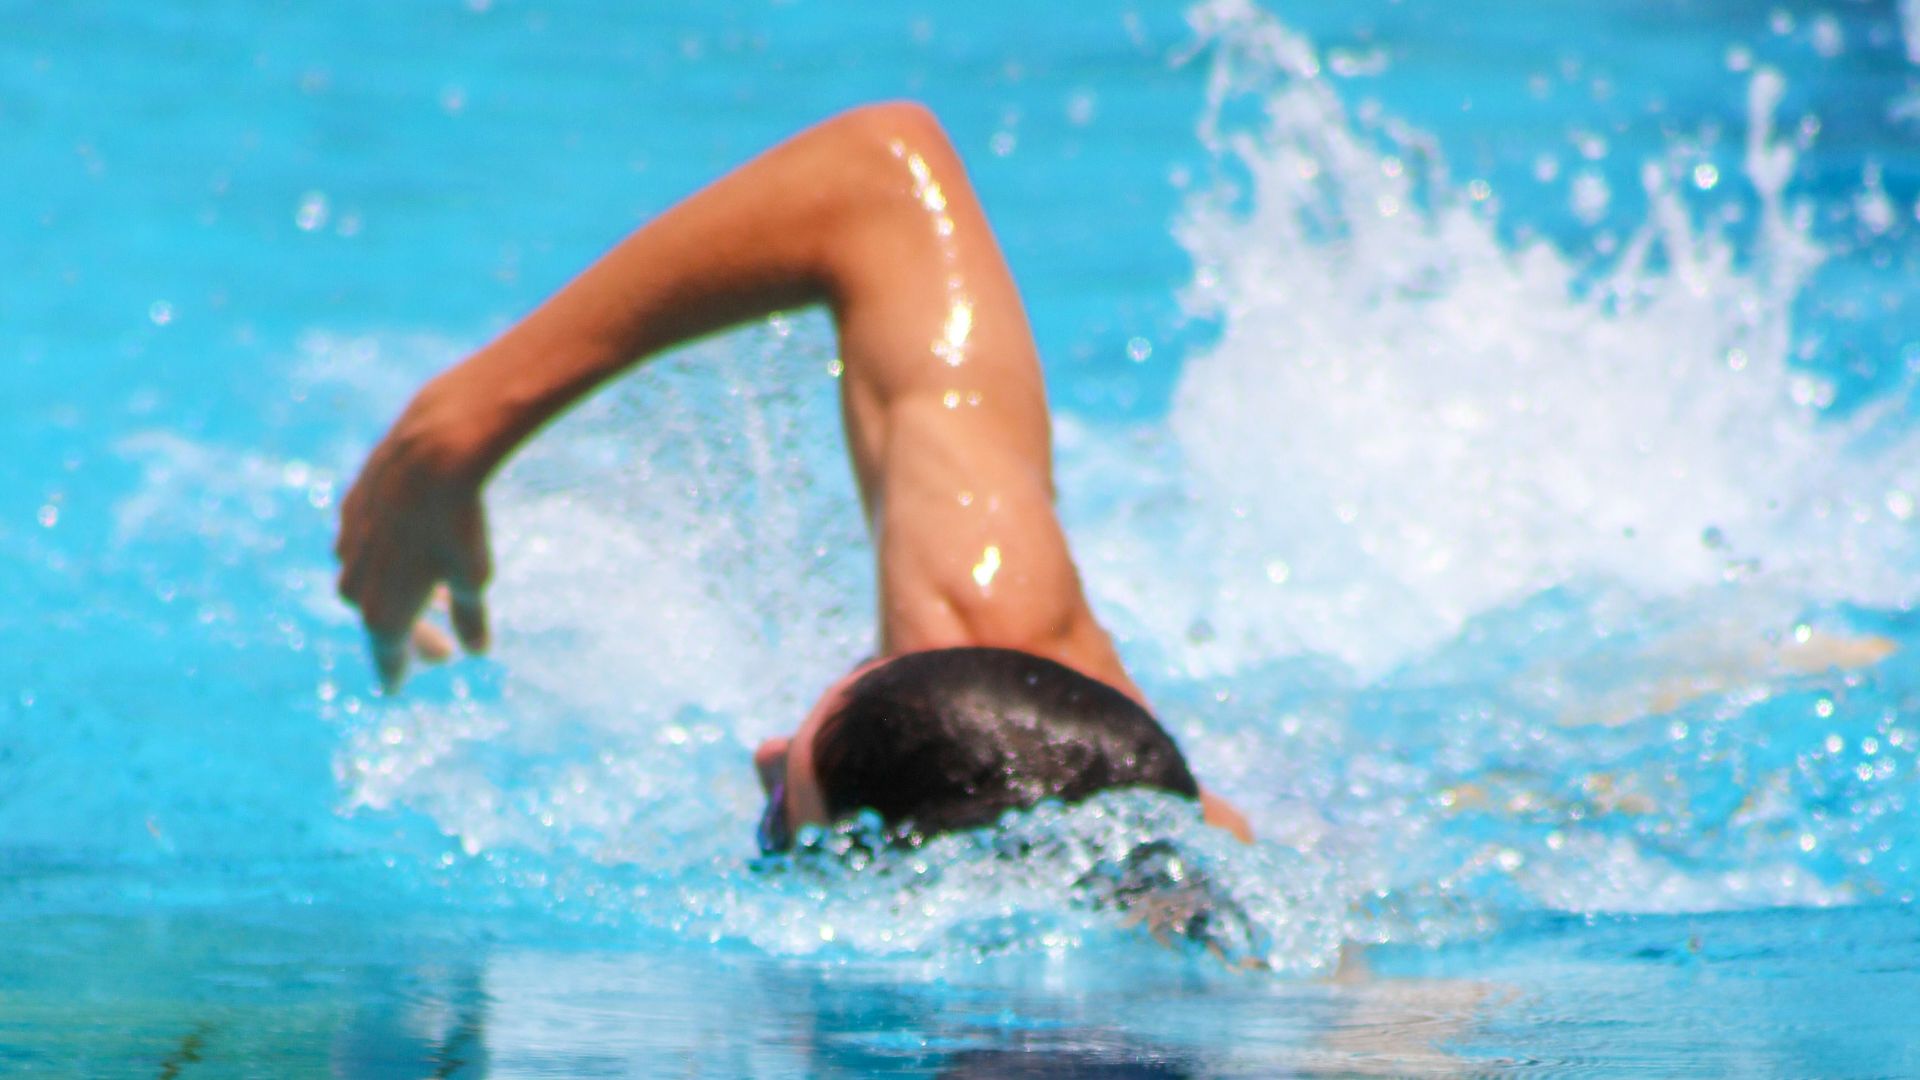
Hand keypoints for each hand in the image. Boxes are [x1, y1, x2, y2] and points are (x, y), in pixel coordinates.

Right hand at [335, 385, 493, 690]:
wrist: (432, 452)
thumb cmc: (458, 524)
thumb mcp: (474, 578)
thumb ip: (471, 618)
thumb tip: (475, 650)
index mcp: (382, 611)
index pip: (386, 654)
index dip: (395, 671)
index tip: (396, 688)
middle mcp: (355, 581)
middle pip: (377, 619)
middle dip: (409, 636)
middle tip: (441, 654)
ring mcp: (348, 543)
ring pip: (366, 581)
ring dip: (397, 595)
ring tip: (437, 601)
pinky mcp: (350, 507)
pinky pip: (361, 544)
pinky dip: (385, 558)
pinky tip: (409, 553)